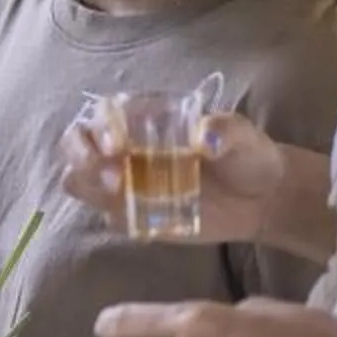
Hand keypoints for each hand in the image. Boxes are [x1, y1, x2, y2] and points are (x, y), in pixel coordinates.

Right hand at [60, 107, 285, 245]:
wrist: (262, 200)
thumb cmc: (248, 156)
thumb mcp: (244, 136)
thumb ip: (225, 131)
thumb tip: (205, 137)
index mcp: (143, 119)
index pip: (103, 115)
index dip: (100, 128)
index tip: (118, 146)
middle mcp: (123, 146)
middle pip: (74, 144)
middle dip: (83, 159)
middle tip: (112, 179)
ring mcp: (123, 180)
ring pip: (78, 179)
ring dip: (88, 187)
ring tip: (119, 197)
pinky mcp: (130, 212)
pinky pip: (106, 215)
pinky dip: (115, 217)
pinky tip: (141, 221)